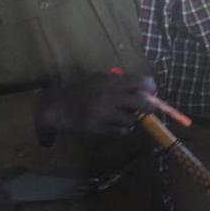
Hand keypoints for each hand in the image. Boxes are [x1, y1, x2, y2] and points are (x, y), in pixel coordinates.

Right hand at [34, 72, 155, 137]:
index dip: (150, 89)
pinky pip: (121, 131)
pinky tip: (118, 126)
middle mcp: (110, 95)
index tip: (152, 93)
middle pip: (142, 103)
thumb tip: (145, 88)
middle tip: (148, 109)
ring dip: (132, 120)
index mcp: (112, 81)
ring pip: (132, 119)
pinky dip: (123, 130)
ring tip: (126, 118)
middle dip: (149, 107)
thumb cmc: (82, 91)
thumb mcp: (101, 79)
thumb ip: (121, 82)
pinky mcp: (98, 127)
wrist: (57, 106)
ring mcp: (104, 112)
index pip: (142, 82)